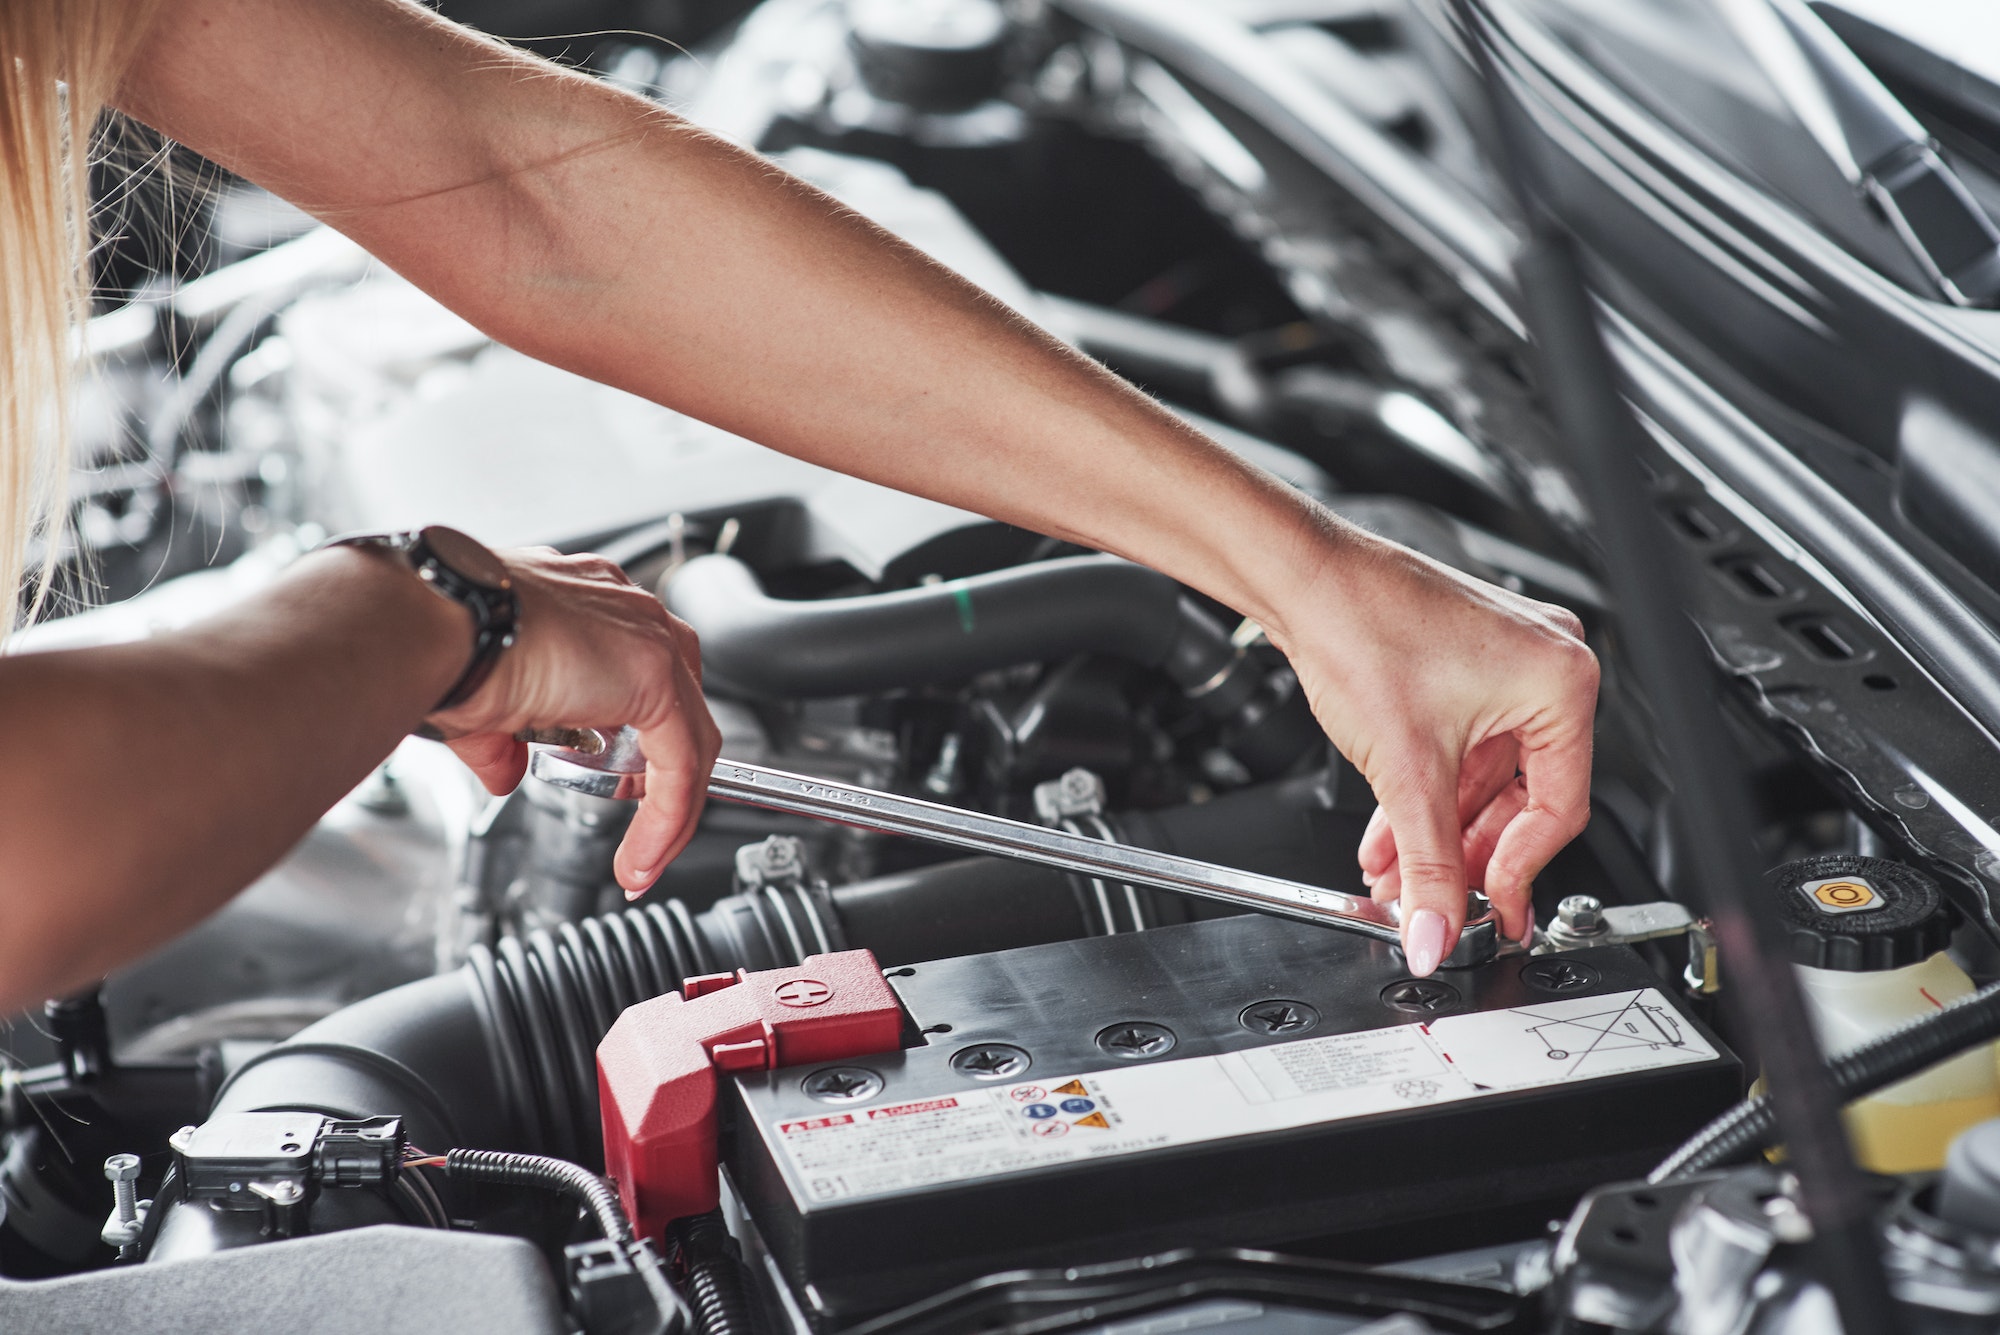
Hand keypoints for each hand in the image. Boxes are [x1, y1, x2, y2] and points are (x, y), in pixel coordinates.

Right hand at [425, 547, 720, 894]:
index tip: (623, 784)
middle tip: (638, 815)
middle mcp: (627, 610)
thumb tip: (505, 775)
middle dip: (663, 768)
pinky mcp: (656, 674)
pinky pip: (683, 763)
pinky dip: (669, 817)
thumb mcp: (482, 706)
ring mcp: (647, 635)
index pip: (643, 673)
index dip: (639, 737)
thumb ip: (505, 743)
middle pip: (680, 701)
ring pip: (691, 737)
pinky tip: (643, 855)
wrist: (431, 624)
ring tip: (644, 853)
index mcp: (591, 603)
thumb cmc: (441, 645)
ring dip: (673, 806)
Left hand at [1263, 524, 1598, 974]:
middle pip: (1519, 797)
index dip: (1516, 871)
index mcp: (1561, 682)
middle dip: (1466, 855)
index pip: (1558, 809)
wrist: (1302, 578)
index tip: (1487, 910)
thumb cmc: (1362, 629)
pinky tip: (1391, 837)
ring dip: (1437, 831)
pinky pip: (1458, 748)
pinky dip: (1426, 793)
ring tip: (1400, 879)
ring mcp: (1503, 662)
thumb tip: (1439, 929)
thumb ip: (1428, 865)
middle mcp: (1544, 665)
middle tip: (1441, 903)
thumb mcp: (1407, 773)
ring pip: (1480, 778)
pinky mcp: (1462, 664)